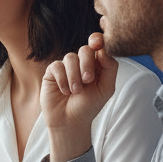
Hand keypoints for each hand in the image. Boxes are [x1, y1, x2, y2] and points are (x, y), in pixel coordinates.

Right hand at [40, 32, 118, 161]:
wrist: (70, 121)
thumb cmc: (89, 106)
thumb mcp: (106, 88)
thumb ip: (110, 68)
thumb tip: (103, 50)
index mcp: (97, 64)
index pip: (98, 45)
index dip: (97, 40)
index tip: (97, 44)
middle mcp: (81, 63)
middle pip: (85, 49)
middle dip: (87, 64)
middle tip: (88, 80)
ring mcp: (66, 67)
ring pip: (70, 57)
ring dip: (74, 76)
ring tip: (75, 91)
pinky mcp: (52, 72)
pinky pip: (57, 66)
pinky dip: (62, 79)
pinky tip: (64, 91)